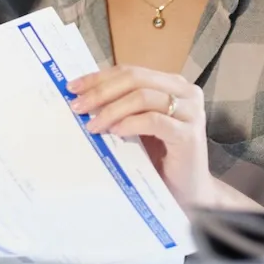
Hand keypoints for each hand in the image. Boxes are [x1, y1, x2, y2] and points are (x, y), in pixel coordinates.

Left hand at [68, 66, 211, 207]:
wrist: (188, 191)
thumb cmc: (160, 158)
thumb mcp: (137, 126)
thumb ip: (121, 107)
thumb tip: (81, 97)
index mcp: (171, 83)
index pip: (129, 71)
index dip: (99, 77)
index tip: (73, 88)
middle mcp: (185, 91)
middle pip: (135, 79)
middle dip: (101, 91)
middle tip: (78, 107)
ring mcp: (190, 111)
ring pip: (143, 97)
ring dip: (112, 109)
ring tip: (93, 125)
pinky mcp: (189, 134)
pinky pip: (154, 121)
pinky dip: (131, 124)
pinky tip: (115, 132)